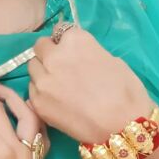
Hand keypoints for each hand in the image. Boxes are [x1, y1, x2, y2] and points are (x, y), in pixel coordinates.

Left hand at [11, 24, 153, 143]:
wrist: (121, 127)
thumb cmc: (125, 91)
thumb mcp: (112, 60)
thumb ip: (87, 52)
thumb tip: (78, 56)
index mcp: (74, 40)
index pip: (60, 31)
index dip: (66, 42)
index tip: (71, 51)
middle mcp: (53, 56)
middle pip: (40, 47)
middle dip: (49, 53)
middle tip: (62, 67)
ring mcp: (42, 79)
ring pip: (33, 68)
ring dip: (43, 72)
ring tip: (59, 85)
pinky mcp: (37, 101)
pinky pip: (33, 89)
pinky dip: (42, 91)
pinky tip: (57, 101)